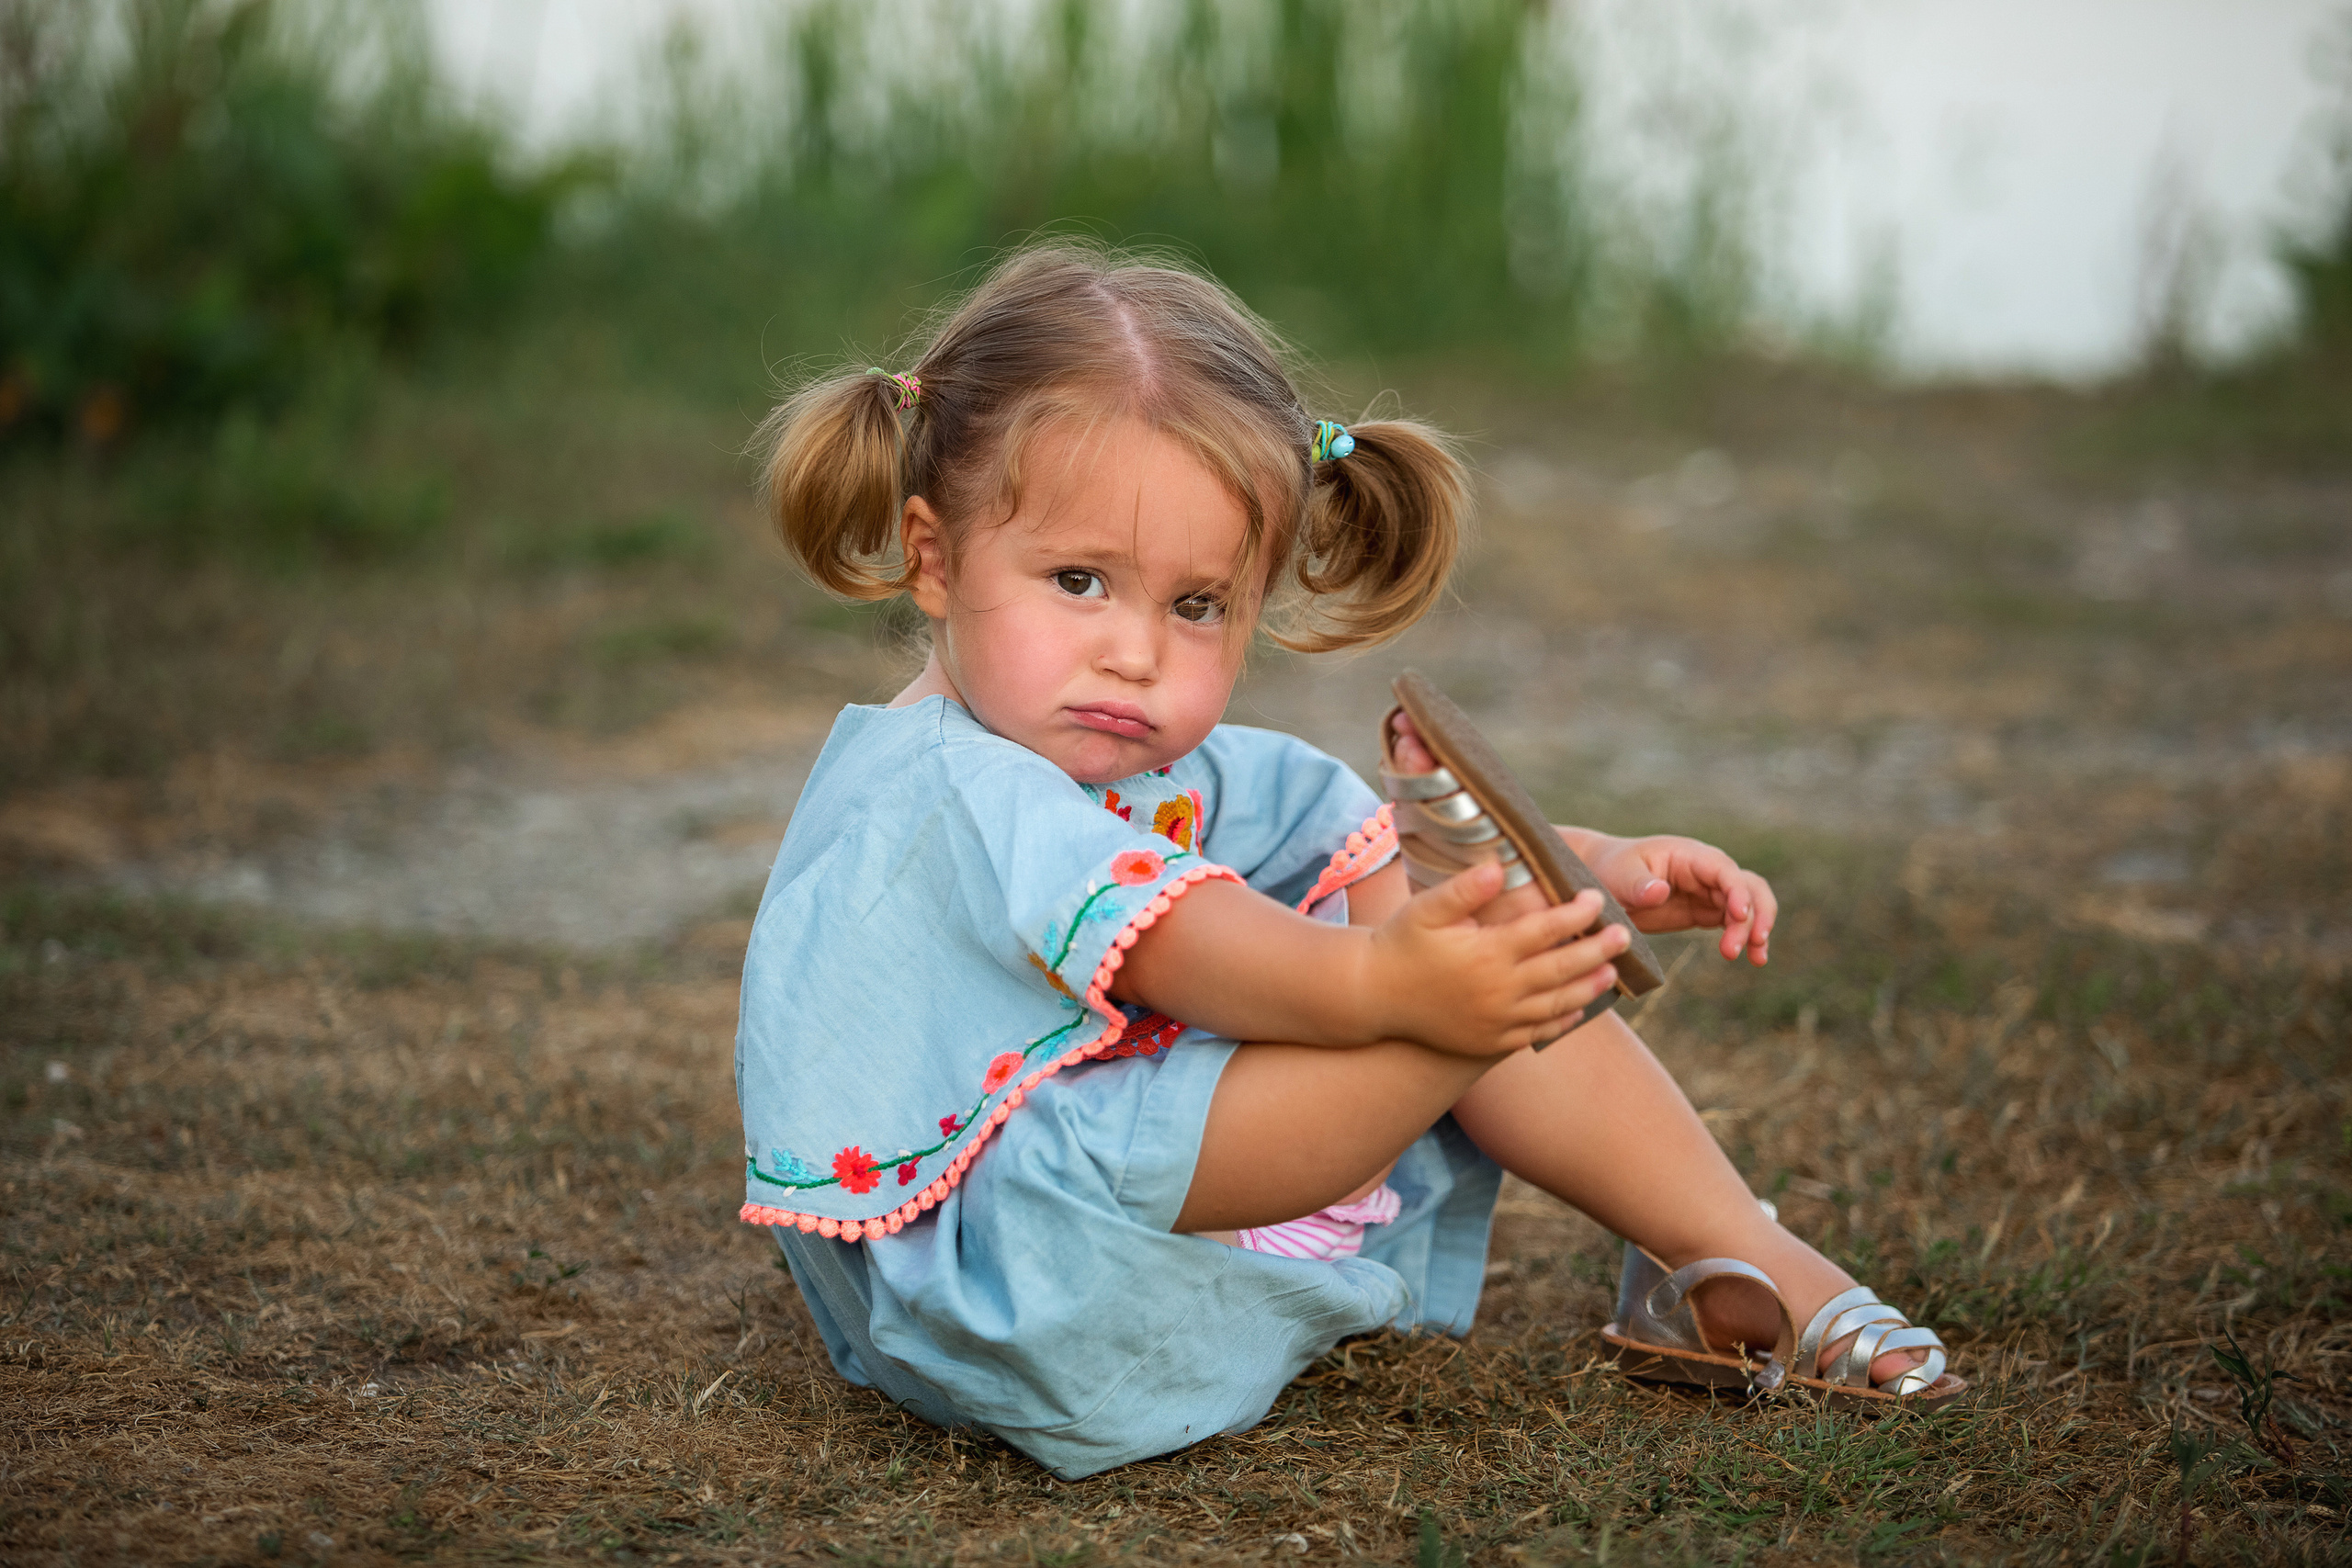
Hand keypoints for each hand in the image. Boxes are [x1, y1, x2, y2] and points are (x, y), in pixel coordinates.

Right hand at [1363, 865, 1629, 1055]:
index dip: (1574, 913)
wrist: (1371, 996)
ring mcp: (1496, 1021)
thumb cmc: (1399, 944)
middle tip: (1624, 935)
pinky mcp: (1488, 1043)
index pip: (1544, 930)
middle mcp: (1498, 990)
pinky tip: (1578, 1009)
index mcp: (1487, 953)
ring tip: (1613, 973)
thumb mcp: (1426, 909)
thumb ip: (1465, 889)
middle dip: (1597, 951)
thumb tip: (1498, 866)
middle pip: (1561, 969)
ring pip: (1556, 1005)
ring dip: (1589, 987)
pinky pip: (1536, 1034)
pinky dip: (1562, 1021)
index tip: (1596, 898)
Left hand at [1582, 833, 1776, 963]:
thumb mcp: (1618, 876)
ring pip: (1748, 905)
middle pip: (1747, 887)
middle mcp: (1705, 870)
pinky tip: (1754, 959)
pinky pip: (1735, 922)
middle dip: (1755, 914)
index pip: (1724, 870)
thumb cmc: (1609, 870)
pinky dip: (1747, 938)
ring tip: (1756, 959)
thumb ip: (1639, 885)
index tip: (1740, 916)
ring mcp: (1708, 891)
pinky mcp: (1704, 911)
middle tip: (1752, 944)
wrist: (1601, 881)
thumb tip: (1660, 892)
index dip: (1738, 891)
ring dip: (1757, 929)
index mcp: (1687, 855)